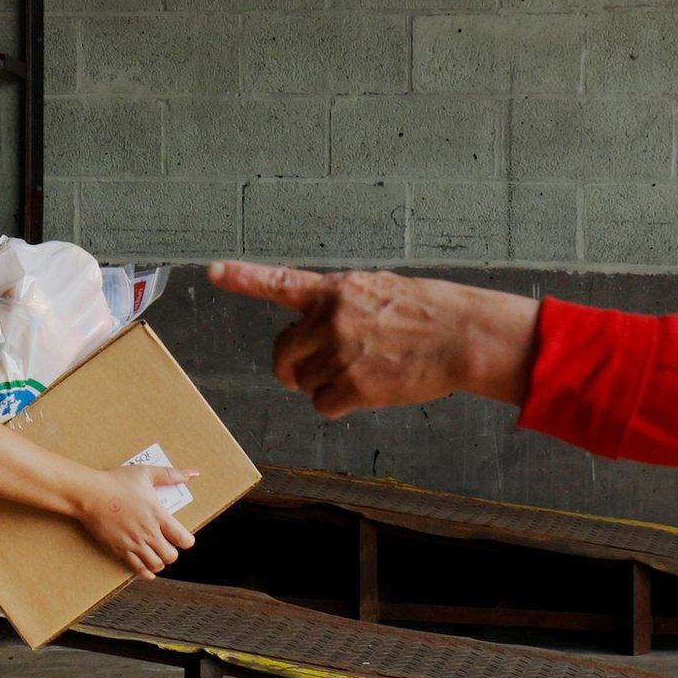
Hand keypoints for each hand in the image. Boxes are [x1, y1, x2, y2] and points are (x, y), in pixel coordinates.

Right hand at [75, 465, 198, 578]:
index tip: (184, 538)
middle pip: (171, 556)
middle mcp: (149, 533)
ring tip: (158, 556)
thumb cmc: (116, 482)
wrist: (89, 494)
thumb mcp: (146, 473)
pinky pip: (137, 568)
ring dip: (160, 563)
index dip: (187, 541)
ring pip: (156, 564)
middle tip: (168, 547)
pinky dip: (146, 572)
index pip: (183, 539)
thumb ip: (171, 475)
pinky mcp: (119, 549)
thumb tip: (193, 473)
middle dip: (172, 553)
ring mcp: (134, 543)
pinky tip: (149, 572)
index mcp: (158, 515)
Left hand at [207, 260, 541, 418]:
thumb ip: (339, 307)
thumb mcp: (378, 290)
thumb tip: (313, 336)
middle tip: (304, 373)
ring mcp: (342, 353)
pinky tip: (365, 391)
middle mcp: (331, 319)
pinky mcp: (356, 385)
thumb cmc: (429, 312)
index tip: (214, 271)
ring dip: (323, 386)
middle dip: (290, 367)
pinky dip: (337, 406)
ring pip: (305, 384)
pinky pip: (323, 405)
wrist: (463, 336)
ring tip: (359, 373)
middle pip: (283, 353)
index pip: (280, 282)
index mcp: (336, 290)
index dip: (243, 277)